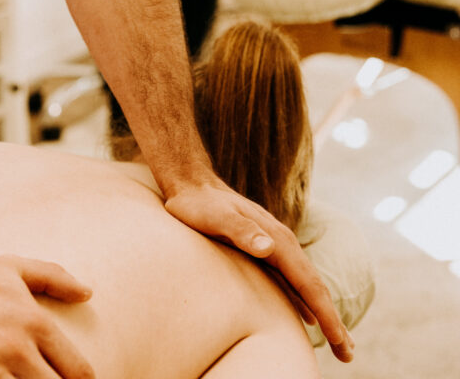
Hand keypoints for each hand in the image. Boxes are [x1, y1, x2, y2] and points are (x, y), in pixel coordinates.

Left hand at [164, 178, 354, 362]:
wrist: (191, 184)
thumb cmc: (199, 203)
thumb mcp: (216, 217)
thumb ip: (242, 231)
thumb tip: (268, 248)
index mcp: (276, 239)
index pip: (309, 283)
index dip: (326, 314)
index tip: (340, 341)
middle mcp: (280, 243)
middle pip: (313, 286)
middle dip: (332, 320)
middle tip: (348, 356)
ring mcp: (272, 246)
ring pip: (304, 285)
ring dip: (322, 312)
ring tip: (338, 341)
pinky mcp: (261, 250)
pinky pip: (289, 281)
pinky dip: (303, 300)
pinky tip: (306, 315)